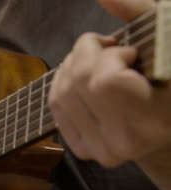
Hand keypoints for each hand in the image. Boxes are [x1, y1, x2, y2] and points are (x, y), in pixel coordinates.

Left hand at [48, 0, 170, 167]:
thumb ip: (139, 12)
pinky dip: (65, 82)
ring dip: (73, 65)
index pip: (104, 81)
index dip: (110, 56)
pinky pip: (55, 106)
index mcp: (154, 120)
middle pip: (77, 82)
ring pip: (60, 93)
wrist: (168, 126)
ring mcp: (100, 150)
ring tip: (100, 63)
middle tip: (111, 52)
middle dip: (88, 52)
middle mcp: (124, 142)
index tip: (129, 53)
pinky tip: (86, 79)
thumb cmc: (169, 78)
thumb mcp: (165, 42)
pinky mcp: (83, 150)